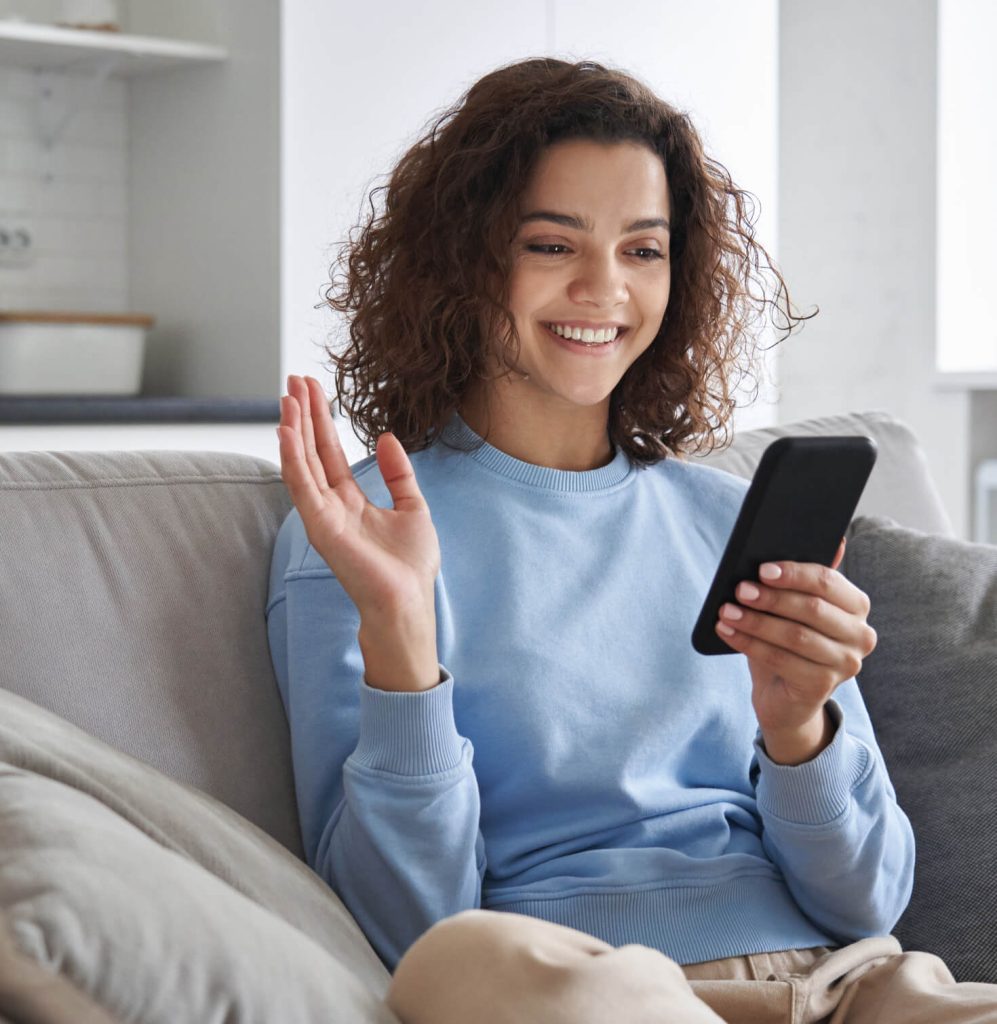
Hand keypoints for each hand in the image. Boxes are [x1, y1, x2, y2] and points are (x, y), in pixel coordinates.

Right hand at [276, 375, 441, 626]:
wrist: (408, 601)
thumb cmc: (411, 566)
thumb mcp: (412, 507)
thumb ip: (398, 473)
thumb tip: (386, 437)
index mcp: (352, 500)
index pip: (331, 452)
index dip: (322, 420)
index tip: (314, 389)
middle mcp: (332, 505)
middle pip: (313, 451)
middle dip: (303, 416)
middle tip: (293, 380)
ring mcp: (323, 515)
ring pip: (302, 463)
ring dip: (293, 429)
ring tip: (288, 397)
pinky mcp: (320, 527)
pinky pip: (301, 486)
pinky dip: (292, 457)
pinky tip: (286, 431)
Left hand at [714, 538, 877, 763]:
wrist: (785, 695)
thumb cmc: (787, 640)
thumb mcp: (793, 608)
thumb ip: (802, 578)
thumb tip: (829, 540)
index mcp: (856, 605)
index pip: (828, 582)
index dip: (794, 574)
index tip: (761, 569)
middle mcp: (860, 635)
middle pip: (812, 609)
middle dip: (771, 598)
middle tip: (739, 589)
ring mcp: (845, 663)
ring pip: (795, 636)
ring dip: (755, 621)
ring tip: (726, 611)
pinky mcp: (823, 686)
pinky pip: (781, 660)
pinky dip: (749, 643)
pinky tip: (727, 632)